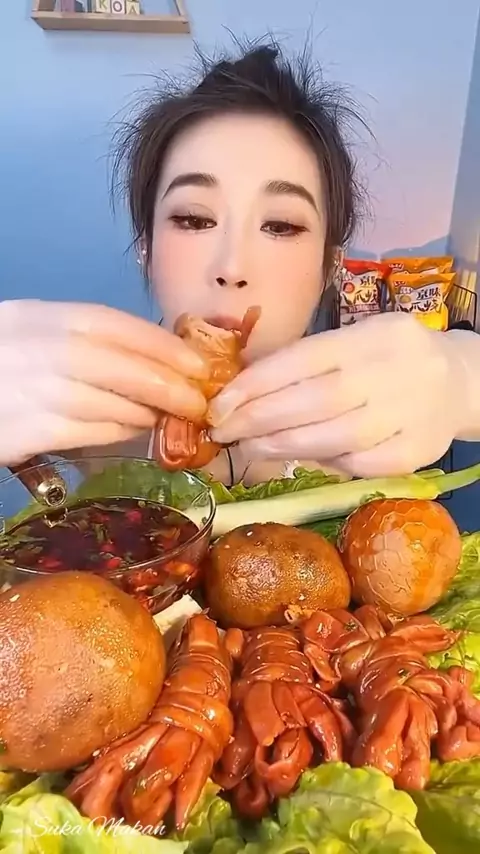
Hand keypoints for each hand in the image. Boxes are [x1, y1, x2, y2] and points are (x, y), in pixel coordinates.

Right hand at [0, 300, 208, 466]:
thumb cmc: (0, 364)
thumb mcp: (30, 334)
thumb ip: (80, 341)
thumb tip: (149, 358)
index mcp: (40, 316)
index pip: (113, 323)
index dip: (162, 343)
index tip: (197, 361)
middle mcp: (38, 348)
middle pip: (120, 365)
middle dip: (168, 383)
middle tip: (198, 399)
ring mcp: (32, 390)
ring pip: (109, 402)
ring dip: (147, 411)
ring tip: (169, 417)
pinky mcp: (27, 430)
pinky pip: (88, 432)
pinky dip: (118, 432)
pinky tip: (133, 431)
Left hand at [209, 313, 462, 477]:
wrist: (460, 381)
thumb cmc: (390, 357)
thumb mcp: (356, 340)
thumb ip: (310, 362)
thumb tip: (246, 393)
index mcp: (368, 337)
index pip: (302, 359)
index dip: (254, 384)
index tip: (219, 403)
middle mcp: (389, 373)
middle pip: (314, 401)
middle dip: (258, 419)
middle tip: (223, 431)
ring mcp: (406, 414)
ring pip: (334, 437)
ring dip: (282, 446)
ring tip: (249, 447)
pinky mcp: (416, 452)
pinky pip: (360, 464)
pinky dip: (325, 463)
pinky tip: (298, 459)